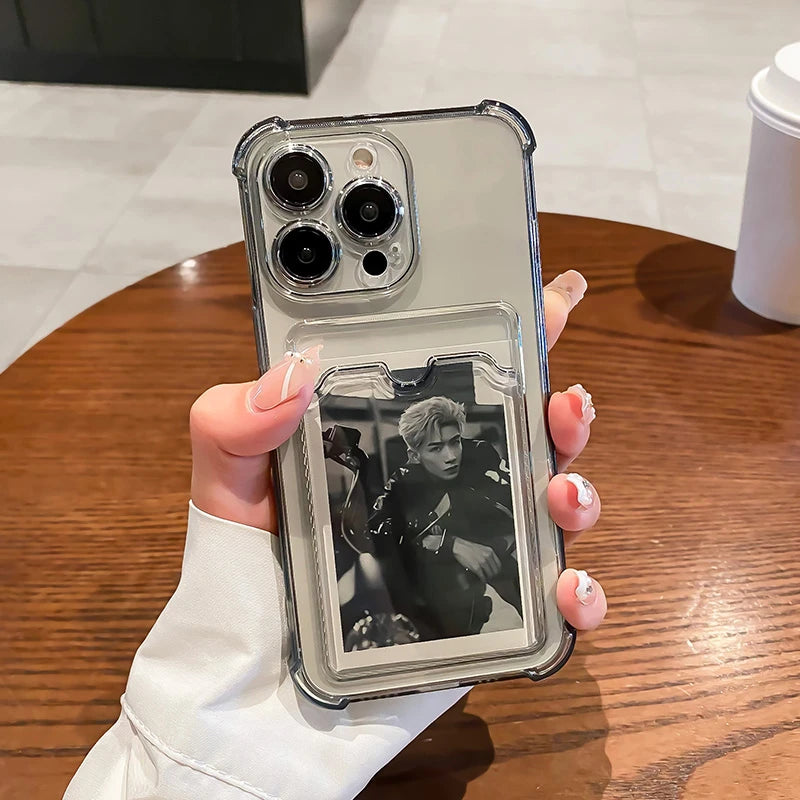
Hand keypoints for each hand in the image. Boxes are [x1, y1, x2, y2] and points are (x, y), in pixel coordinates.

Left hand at [189, 269, 605, 632]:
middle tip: (562, 401)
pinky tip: (568, 585)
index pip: (460, 376)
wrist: (256, 700)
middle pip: (526, 434)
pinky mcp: (488, 616)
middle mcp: (442, 488)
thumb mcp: (228, 491)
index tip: (549, 300)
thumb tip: (293, 373)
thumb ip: (235, 425)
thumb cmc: (242, 587)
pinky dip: (579, 591)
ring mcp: (471, 549)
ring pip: (552, 505)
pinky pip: (552, 602)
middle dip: (561, 409)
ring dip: (578, 488)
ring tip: (560, 491)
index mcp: (392, 446)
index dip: (511, 337)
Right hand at [451, 537, 501, 581]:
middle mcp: (488, 556)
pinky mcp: (476, 567)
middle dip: (493, 575)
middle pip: (495, 570)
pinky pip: (482, 576)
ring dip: (488, 578)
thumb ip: (487, 555)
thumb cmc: (469, 548)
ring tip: (486, 579)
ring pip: (490, 574)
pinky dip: (483, 579)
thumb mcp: (481, 548)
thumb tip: (492, 564)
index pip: (498, 564)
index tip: (494, 573)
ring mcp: (482, 562)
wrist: (459, 547)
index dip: (497, 571)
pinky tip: (482, 580)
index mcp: (490, 551)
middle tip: (490, 578)